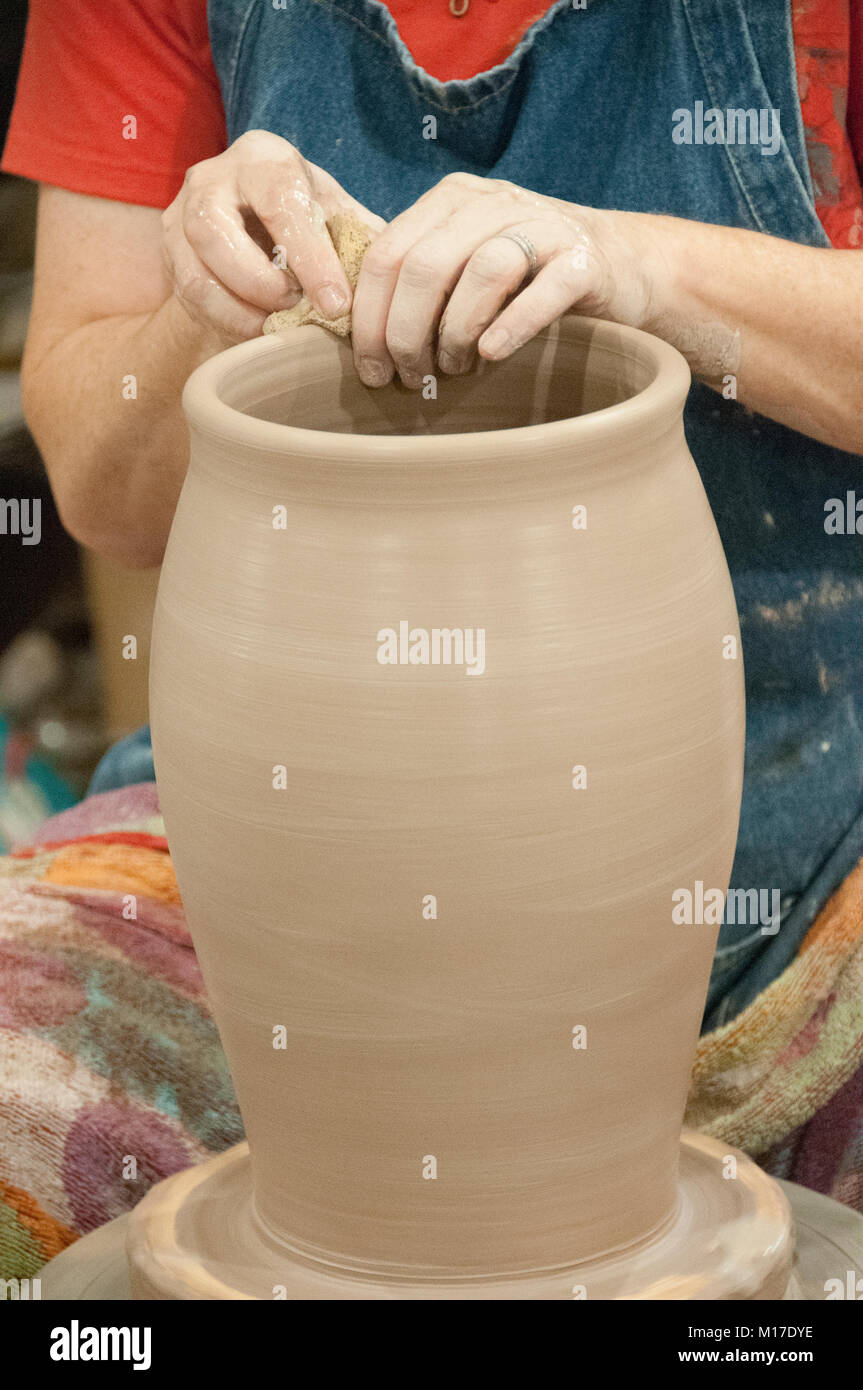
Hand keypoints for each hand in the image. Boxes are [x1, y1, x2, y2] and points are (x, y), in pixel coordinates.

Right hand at [162, 130, 384, 341]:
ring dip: (240, 309)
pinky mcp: (170, 254)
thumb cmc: (308, 220)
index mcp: (264, 158)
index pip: (281, 201)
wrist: (253, 225)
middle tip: (297, 311)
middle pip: (216, 231)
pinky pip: (190, 297)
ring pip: (195, 271)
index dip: (311, 258)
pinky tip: (257, 331)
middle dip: (261, 283)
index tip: (338, 305)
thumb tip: (397, 278)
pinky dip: (226, 322)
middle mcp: (212, 177)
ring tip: (278, 326)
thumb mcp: (338, 218)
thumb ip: (362, 240)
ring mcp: (181, 215)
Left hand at [351, 172, 657, 387]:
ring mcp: (543, 225)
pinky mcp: (585, 258)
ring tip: (453, 369)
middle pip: (427, 265)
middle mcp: (493, 203)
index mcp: (451, 202)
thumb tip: (360, 339)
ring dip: (456, 332)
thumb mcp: (466, 265)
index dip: (369, 317)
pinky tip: (493, 356)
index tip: (369, 369)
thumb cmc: (530, 279)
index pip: (388, 253)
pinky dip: (512, 325)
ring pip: (481, 271)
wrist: (626, 267)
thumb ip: (421, 281)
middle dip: (405, 332)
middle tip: (408, 378)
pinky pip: (543, 290)